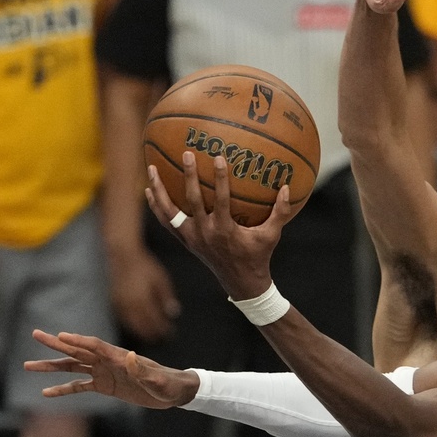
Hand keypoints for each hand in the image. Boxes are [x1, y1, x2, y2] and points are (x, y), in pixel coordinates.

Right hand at [24, 328, 198, 407]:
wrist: (174, 391)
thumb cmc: (169, 384)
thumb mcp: (159, 380)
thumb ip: (145, 371)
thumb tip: (132, 358)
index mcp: (120, 357)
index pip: (95, 346)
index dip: (79, 341)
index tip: (60, 336)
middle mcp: (109, 361)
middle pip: (78, 350)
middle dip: (56, 344)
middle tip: (35, 335)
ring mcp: (105, 373)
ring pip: (73, 367)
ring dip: (52, 366)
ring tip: (28, 365)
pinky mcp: (105, 386)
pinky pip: (79, 387)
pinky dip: (63, 389)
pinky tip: (46, 393)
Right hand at [109, 247, 180, 341]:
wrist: (123, 256)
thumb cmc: (145, 266)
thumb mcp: (161, 279)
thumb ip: (167, 297)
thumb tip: (173, 314)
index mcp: (143, 300)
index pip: (155, 321)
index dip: (163, 330)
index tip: (171, 334)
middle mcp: (130, 306)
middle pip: (143, 327)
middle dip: (153, 335)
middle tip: (163, 340)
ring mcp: (120, 306)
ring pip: (132, 327)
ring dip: (142, 333)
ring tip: (152, 337)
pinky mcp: (114, 304)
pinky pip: (124, 321)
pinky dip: (132, 327)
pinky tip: (139, 328)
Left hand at [145, 152, 295, 299]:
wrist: (241, 282)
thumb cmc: (258, 256)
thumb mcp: (271, 235)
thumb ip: (280, 212)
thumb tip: (288, 187)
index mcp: (224, 230)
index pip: (220, 200)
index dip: (220, 179)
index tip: (218, 157)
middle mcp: (204, 233)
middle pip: (192, 200)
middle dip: (189, 176)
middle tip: (186, 154)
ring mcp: (191, 237)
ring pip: (169, 212)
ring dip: (159, 190)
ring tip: (151, 169)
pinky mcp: (185, 240)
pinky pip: (165, 221)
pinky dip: (156, 206)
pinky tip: (149, 191)